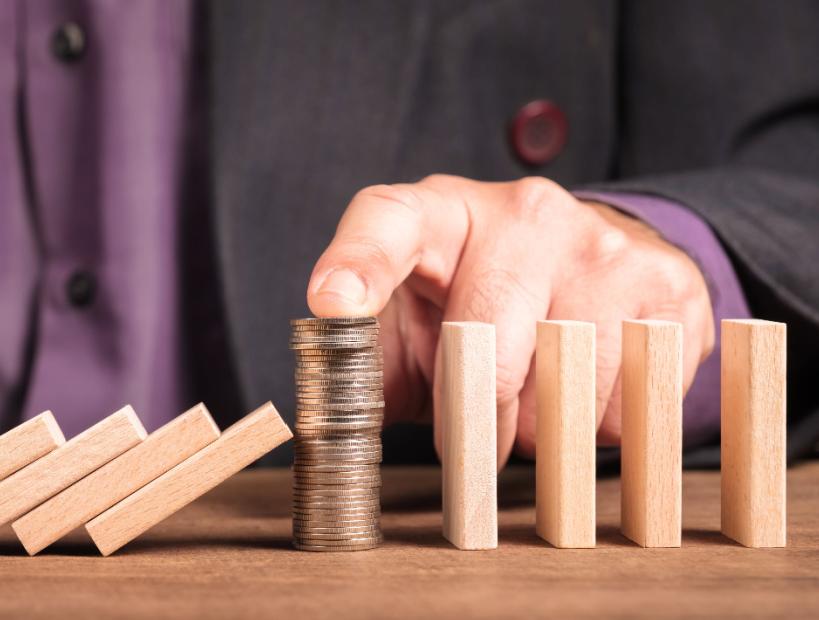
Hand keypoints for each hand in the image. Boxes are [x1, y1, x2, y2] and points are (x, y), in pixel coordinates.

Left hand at [306, 175, 713, 467]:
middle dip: (473, 413)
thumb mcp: (412, 320)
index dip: (357, 263)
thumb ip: (366, 360)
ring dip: (540, 426)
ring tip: (533, 401)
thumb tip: (326, 421)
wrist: (595, 262)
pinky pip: (626, 400)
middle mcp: (522, 212)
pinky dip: (598, 425)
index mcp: (441, 214)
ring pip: (563, 384)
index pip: (389, 221)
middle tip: (471, 436)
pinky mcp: (668, 285)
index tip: (332, 304)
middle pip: (486, 343)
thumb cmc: (477, 302)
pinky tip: (587, 391)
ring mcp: (602, 243)